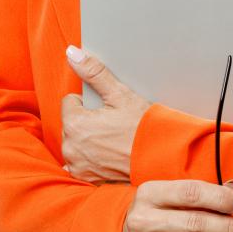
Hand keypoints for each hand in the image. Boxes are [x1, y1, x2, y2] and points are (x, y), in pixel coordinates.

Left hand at [60, 46, 149, 183]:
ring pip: (75, 142)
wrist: (162, 159)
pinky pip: (79, 163)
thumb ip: (93, 73)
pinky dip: (89, 159)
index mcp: (75, 124)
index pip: (70, 102)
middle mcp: (71, 148)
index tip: (107, 109)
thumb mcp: (120, 95)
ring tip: (112, 140)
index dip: (89, 103)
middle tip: (112, 124)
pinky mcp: (86, 178)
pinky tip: (107, 156)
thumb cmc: (143, 128)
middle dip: (87, 121)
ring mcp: (78, 166)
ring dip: (87, 140)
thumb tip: (72, 53)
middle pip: (71, 123)